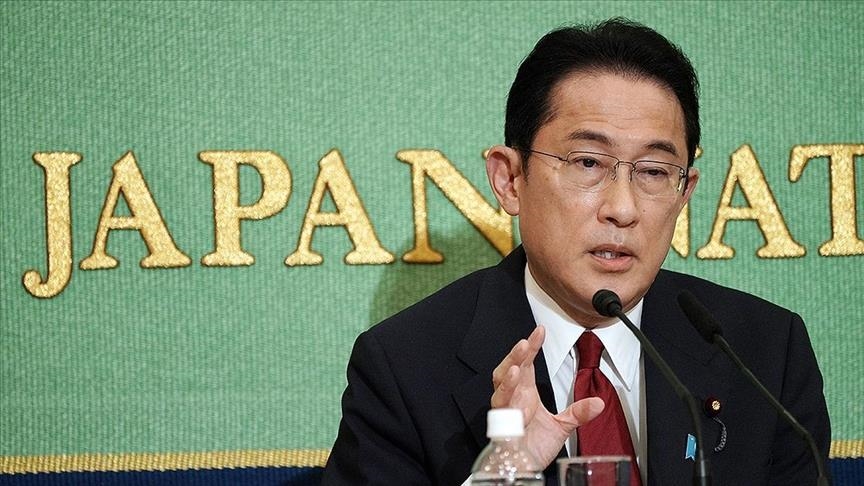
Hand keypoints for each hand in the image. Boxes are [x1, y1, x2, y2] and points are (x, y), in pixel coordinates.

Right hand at [491, 325, 604, 466]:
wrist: (524, 468)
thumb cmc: (534, 446)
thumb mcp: (561, 427)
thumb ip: (577, 413)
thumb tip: (598, 403)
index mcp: (524, 392)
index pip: (526, 363)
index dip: (531, 347)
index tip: (540, 331)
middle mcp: (512, 398)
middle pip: (508, 369)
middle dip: (516, 356)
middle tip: (526, 343)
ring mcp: (506, 411)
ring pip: (500, 387)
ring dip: (508, 375)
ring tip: (518, 365)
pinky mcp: (503, 428)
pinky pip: (502, 412)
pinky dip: (508, 399)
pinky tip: (515, 389)